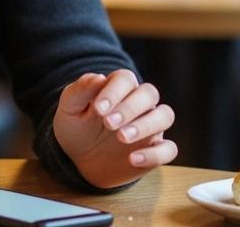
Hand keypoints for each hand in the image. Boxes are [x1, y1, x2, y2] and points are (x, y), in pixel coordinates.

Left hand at [53, 70, 176, 188]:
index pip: (125, 79)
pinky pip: (169, 149)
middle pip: (149, 93)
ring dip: (146, 125)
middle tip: (108, 124)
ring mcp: (151, 127)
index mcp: (119, 89)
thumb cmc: (77, 129)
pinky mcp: (155, 151)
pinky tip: (132, 159)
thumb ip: (80, 91)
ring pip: (165, 115)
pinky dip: (155, 154)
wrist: (80, 162)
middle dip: (130, 107)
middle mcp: (140, 104)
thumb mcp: (70, 110)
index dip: (114, 91)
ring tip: (122, 137)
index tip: (97, 110)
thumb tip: (99, 77)